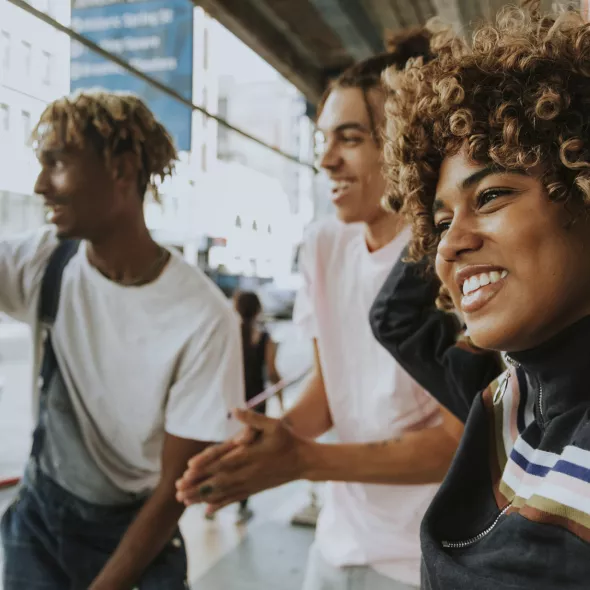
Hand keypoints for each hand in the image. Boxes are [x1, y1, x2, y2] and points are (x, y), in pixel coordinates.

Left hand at [175, 409, 309, 511]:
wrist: (304, 461)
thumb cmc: (287, 440)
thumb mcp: (273, 424)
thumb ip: (252, 418)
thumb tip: (234, 410)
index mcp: (248, 456)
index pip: (221, 462)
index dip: (204, 466)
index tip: (187, 471)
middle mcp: (247, 472)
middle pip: (217, 480)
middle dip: (196, 486)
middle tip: (177, 491)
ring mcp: (250, 483)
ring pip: (222, 492)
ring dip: (202, 497)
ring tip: (184, 502)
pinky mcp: (253, 489)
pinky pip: (233, 499)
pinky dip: (219, 504)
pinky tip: (206, 511)